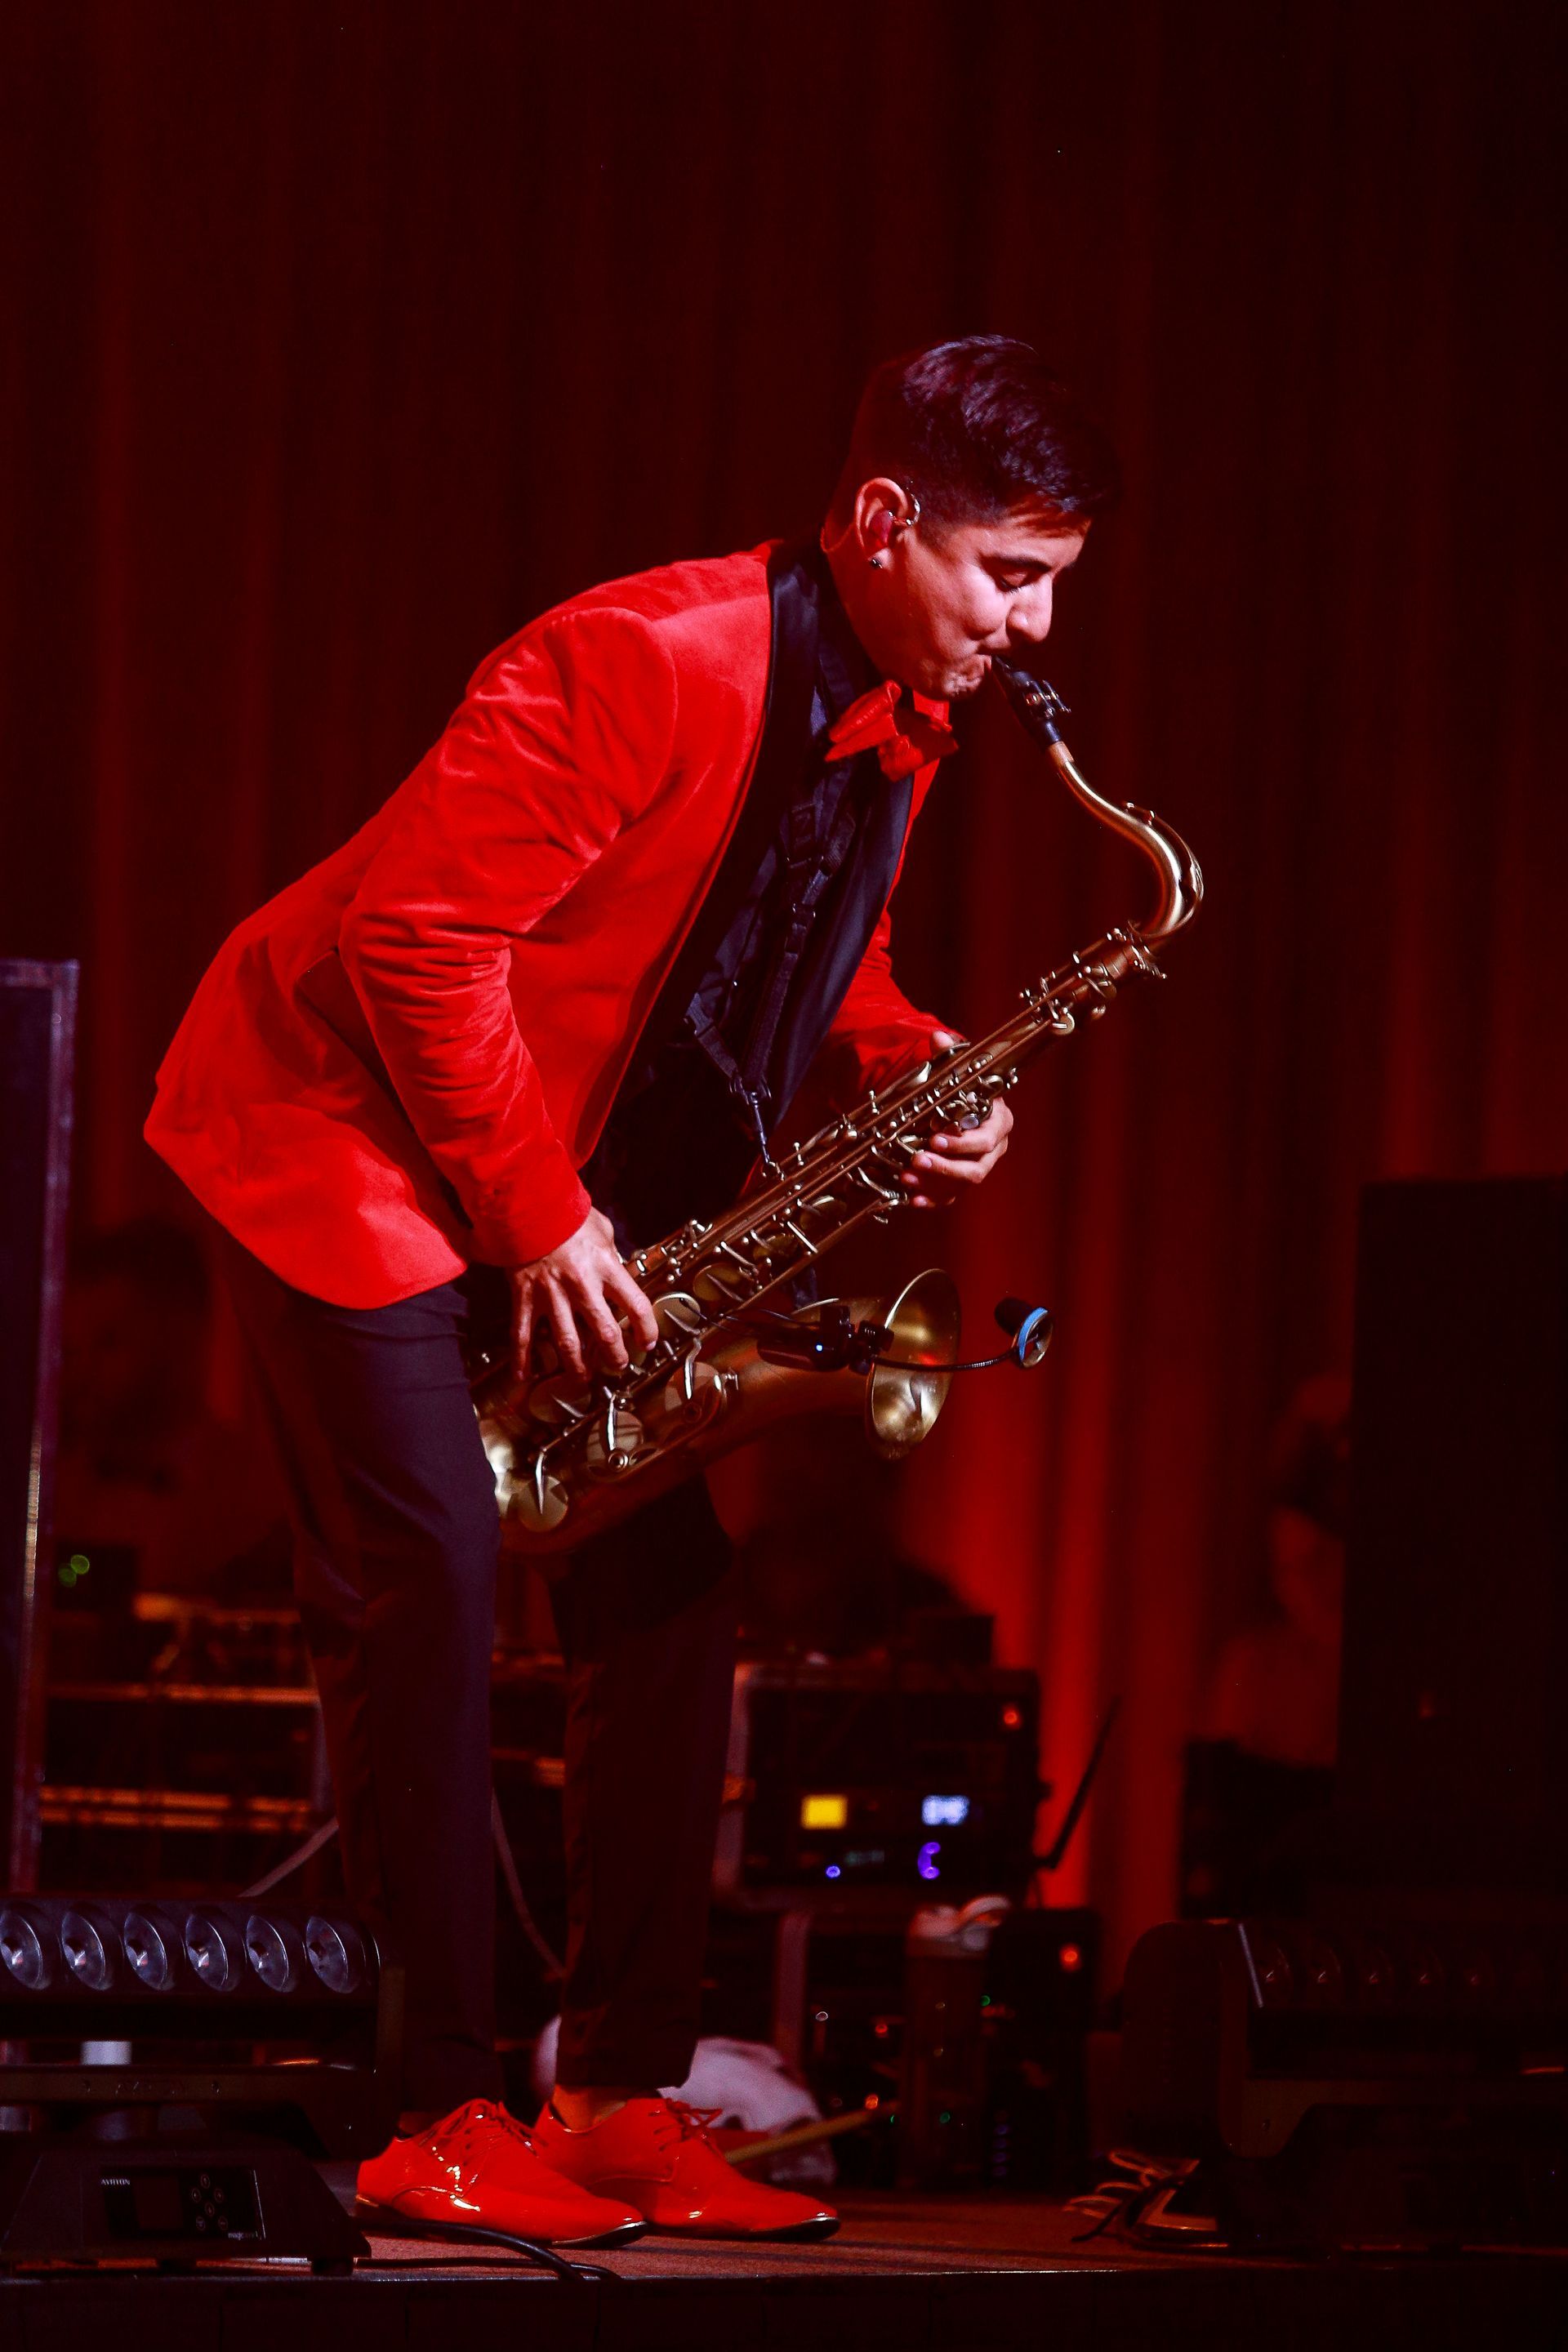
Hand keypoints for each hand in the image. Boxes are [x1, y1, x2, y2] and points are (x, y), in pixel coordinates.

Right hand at [507, 1207, 659, 1382]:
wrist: (527, 1204)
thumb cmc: (566, 1212)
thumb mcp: (602, 1228)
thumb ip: (612, 1252)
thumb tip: (619, 1265)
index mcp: (605, 1267)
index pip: (636, 1306)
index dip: (647, 1329)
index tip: (648, 1342)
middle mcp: (582, 1285)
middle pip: (605, 1333)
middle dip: (614, 1356)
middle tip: (618, 1364)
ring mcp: (551, 1294)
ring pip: (567, 1342)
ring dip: (576, 1366)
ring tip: (582, 1378)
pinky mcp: (525, 1296)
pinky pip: (523, 1333)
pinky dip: (521, 1358)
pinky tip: (522, 1376)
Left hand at [901, 1028, 1013, 1209]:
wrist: (961, 1105)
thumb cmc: (963, 1090)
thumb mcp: (956, 1072)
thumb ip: (947, 1057)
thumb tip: (938, 1037)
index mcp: (999, 1122)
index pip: (987, 1139)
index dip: (963, 1142)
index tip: (935, 1137)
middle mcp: (994, 1148)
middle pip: (977, 1168)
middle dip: (946, 1166)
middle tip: (918, 1159)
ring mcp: (979, 1166)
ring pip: (963, 1184)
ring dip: (935, 1183)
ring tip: (907, 1177)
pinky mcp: (962, 1181)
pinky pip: (950, 1197)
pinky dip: (932, 1200)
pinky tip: (912, 1199)